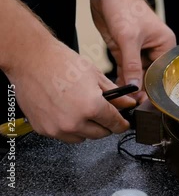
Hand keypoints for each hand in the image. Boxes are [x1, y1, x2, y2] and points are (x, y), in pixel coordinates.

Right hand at [7, 41, 135, 142]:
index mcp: (91, 107)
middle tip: (104, 113)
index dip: (121, 124)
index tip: (123, 124)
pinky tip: (67, 111)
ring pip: (82, 137)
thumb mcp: (96, 76)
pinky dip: (69, 128)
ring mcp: (57, 128)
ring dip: (87, 128)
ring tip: (83, 110)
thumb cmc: (61, 63)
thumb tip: (127, 103)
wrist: (31, 60)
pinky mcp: (43, 129)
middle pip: (100, 134)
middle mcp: (74, 122)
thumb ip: (115, 94)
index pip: (114, 124)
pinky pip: (63, 136)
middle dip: (105, 125)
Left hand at [90, 0, 176, 101]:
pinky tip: (116, 89)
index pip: (161, 73)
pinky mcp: (125, 50)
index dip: (152, 88)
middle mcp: (155, 48)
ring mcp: (139, 50)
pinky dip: (121, 78)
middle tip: (131, 106)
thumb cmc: (125, 6)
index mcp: (165, 44)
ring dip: (129, 85)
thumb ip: (132, 65)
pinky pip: (125, 69)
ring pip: (136, 74)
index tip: (144, 103)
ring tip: (122, 101)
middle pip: (149, 76)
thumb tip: (134, 88)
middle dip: (140, 89)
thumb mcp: (128, 39)